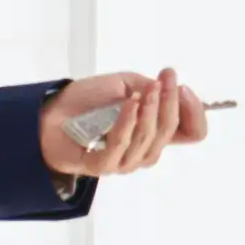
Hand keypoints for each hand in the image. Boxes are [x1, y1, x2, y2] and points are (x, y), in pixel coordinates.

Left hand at [43, 69, 210, 180]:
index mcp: (155, 133)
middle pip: (171, 133)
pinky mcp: (101, 165)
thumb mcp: (126, 84)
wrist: (50, 111)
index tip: (181, 87)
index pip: (192, 133)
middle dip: (171, 103)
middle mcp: (143, 151)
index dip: (194, 112)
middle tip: (165, 79)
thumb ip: (149, 87)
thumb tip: (170, 88)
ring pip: (148, 140)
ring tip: (145, 90)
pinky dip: (127, 122)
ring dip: (151, 111)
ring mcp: (123, 161)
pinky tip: (129, 103)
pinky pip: (121, 145)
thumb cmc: (88, 101)